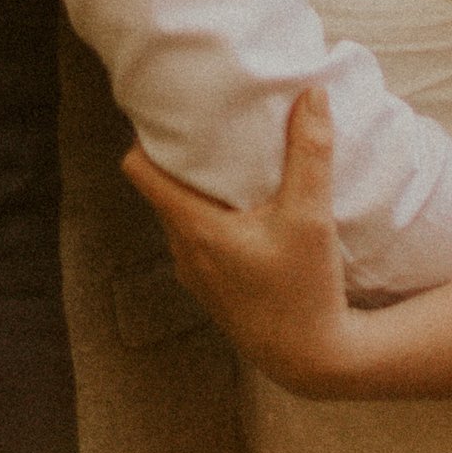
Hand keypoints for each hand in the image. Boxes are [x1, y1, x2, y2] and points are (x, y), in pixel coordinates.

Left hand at [122, 88, 362, 395]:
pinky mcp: (212, 289)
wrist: (312, 359)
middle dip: (181, 160)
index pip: (139, 171)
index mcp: (195, 229)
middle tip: (209, 128)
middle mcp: (184, 252)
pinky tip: (246, 212)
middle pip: (162, 189)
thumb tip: (312, 94)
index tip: (171, 114)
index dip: (148, 138)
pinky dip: (212, 219)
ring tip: (229, 164)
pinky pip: (197, 239)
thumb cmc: (307, 289)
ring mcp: (195, 274)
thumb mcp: (311, 217)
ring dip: (199, 191)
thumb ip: (310, 153)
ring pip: (180, 215)